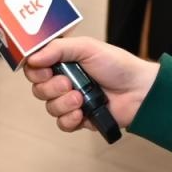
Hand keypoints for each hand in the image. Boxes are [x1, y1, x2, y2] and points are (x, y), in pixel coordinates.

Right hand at [21, 38, 158, 134]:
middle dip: (51, 88)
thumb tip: (32, 57)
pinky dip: (69, 119)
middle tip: (69, 83)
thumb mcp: (87, 47)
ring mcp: (71, 101)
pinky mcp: (79, 119)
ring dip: (63, 103)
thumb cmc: (117, 65)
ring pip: (50, 107)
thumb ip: (58, 49)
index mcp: (63, 62)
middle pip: (38, 89)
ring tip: (81, 98)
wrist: (139, 91)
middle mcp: (64, 81)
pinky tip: (81, 114)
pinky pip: (62, 124)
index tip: (45, 70)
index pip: (35, 68)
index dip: (35, 71)